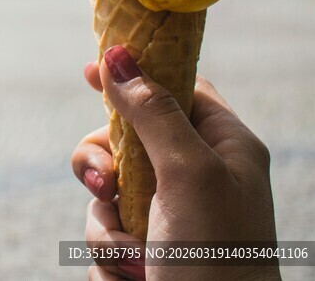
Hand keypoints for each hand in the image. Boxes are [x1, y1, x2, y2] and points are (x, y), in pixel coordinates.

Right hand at [71, 46, 277, 279]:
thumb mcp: (188, 173)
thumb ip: (152, 112)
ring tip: (135, 256)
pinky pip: (103, 233)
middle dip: (104, 164)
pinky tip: (137, 274)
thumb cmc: (218, 256)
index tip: (90, 69)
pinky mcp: (143, 251)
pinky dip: (111, 255)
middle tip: (107, 184)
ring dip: (107, 224)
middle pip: (124, 138)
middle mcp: (194, 177)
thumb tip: (117, 56)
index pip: (177, 88)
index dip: (136, 76)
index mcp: (223, 148)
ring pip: (105, 190)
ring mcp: (166, 216)